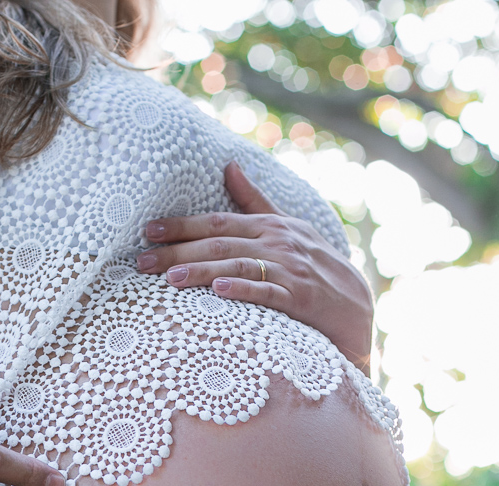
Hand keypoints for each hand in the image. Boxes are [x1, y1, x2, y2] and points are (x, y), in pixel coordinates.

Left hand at [138, 161, 373, 374]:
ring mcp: (289, 270)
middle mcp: (277, 243)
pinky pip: (268, 293)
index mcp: (270, 225)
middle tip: (142, 262)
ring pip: (237, 266)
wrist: (356, 306)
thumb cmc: (316, 265)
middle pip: (219, 243)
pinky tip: (219, 291)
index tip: (148, 230)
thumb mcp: (288, 227)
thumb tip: (230, 166)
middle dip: (178, 251)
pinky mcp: (300, 299)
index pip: (217, 222)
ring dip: (202, 270)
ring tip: (170, 277)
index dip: (181, 226)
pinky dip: (244, 289)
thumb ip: (255, 200)